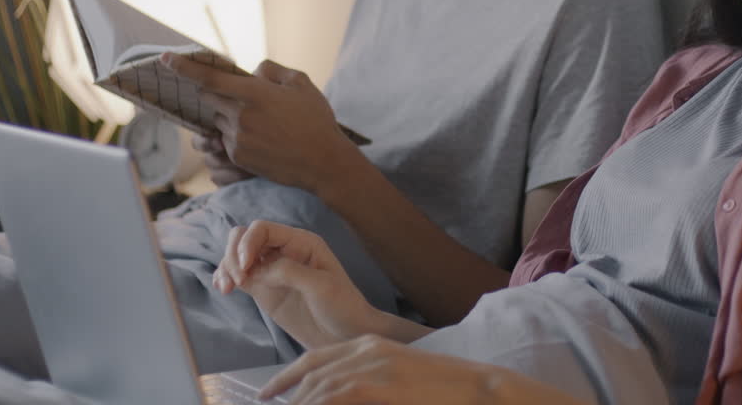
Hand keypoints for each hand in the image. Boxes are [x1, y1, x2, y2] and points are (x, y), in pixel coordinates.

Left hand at [164, 55, 368, 195]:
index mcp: (254, 94)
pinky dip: (237, 136)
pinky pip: (227, 141)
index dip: (184, 67)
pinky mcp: (238, 158)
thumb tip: (252, 72)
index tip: (165, 59)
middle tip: (240, 97)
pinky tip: (263, 140)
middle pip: (210, 99)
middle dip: (217, 93)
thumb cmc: (316, 120)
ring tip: (262, 124)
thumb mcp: (301, 84)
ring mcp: (237, 139)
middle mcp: (240, 116)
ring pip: (218, 121)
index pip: (209, 78)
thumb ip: (272, 70)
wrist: (323, 163)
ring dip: (229, 117)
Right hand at [214, 221, 383, 348]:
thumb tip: (259, 269)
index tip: (245, 267)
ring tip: (227, 288)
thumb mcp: (322, 286)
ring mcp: (271, 270)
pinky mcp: (263, 288)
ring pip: (237, 255)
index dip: (248, 243)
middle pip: (245, 237)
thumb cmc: (342, 306)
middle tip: (237, 279)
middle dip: (234, 254)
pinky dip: (226, 278)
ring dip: (226, 267)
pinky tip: (224, 288)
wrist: (346, 334)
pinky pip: (238, 275)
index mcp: (301, 242)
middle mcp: (284, 251)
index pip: (264, 229)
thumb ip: (291, 272)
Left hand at [258, 335, 498, 402]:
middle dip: (285, 391)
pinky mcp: (375, 385)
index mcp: (369, 344)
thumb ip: (369, 386)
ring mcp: (371, 366)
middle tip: (266, 403)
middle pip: (311, 371)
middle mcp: (366, 349)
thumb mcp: (397, 380)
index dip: (288, 375)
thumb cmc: (441, 389)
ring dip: (299, 403)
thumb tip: (345, 396)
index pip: (316, 357)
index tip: (269, 392)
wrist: (475, 387)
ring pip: (317, 387)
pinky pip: (332, 398)